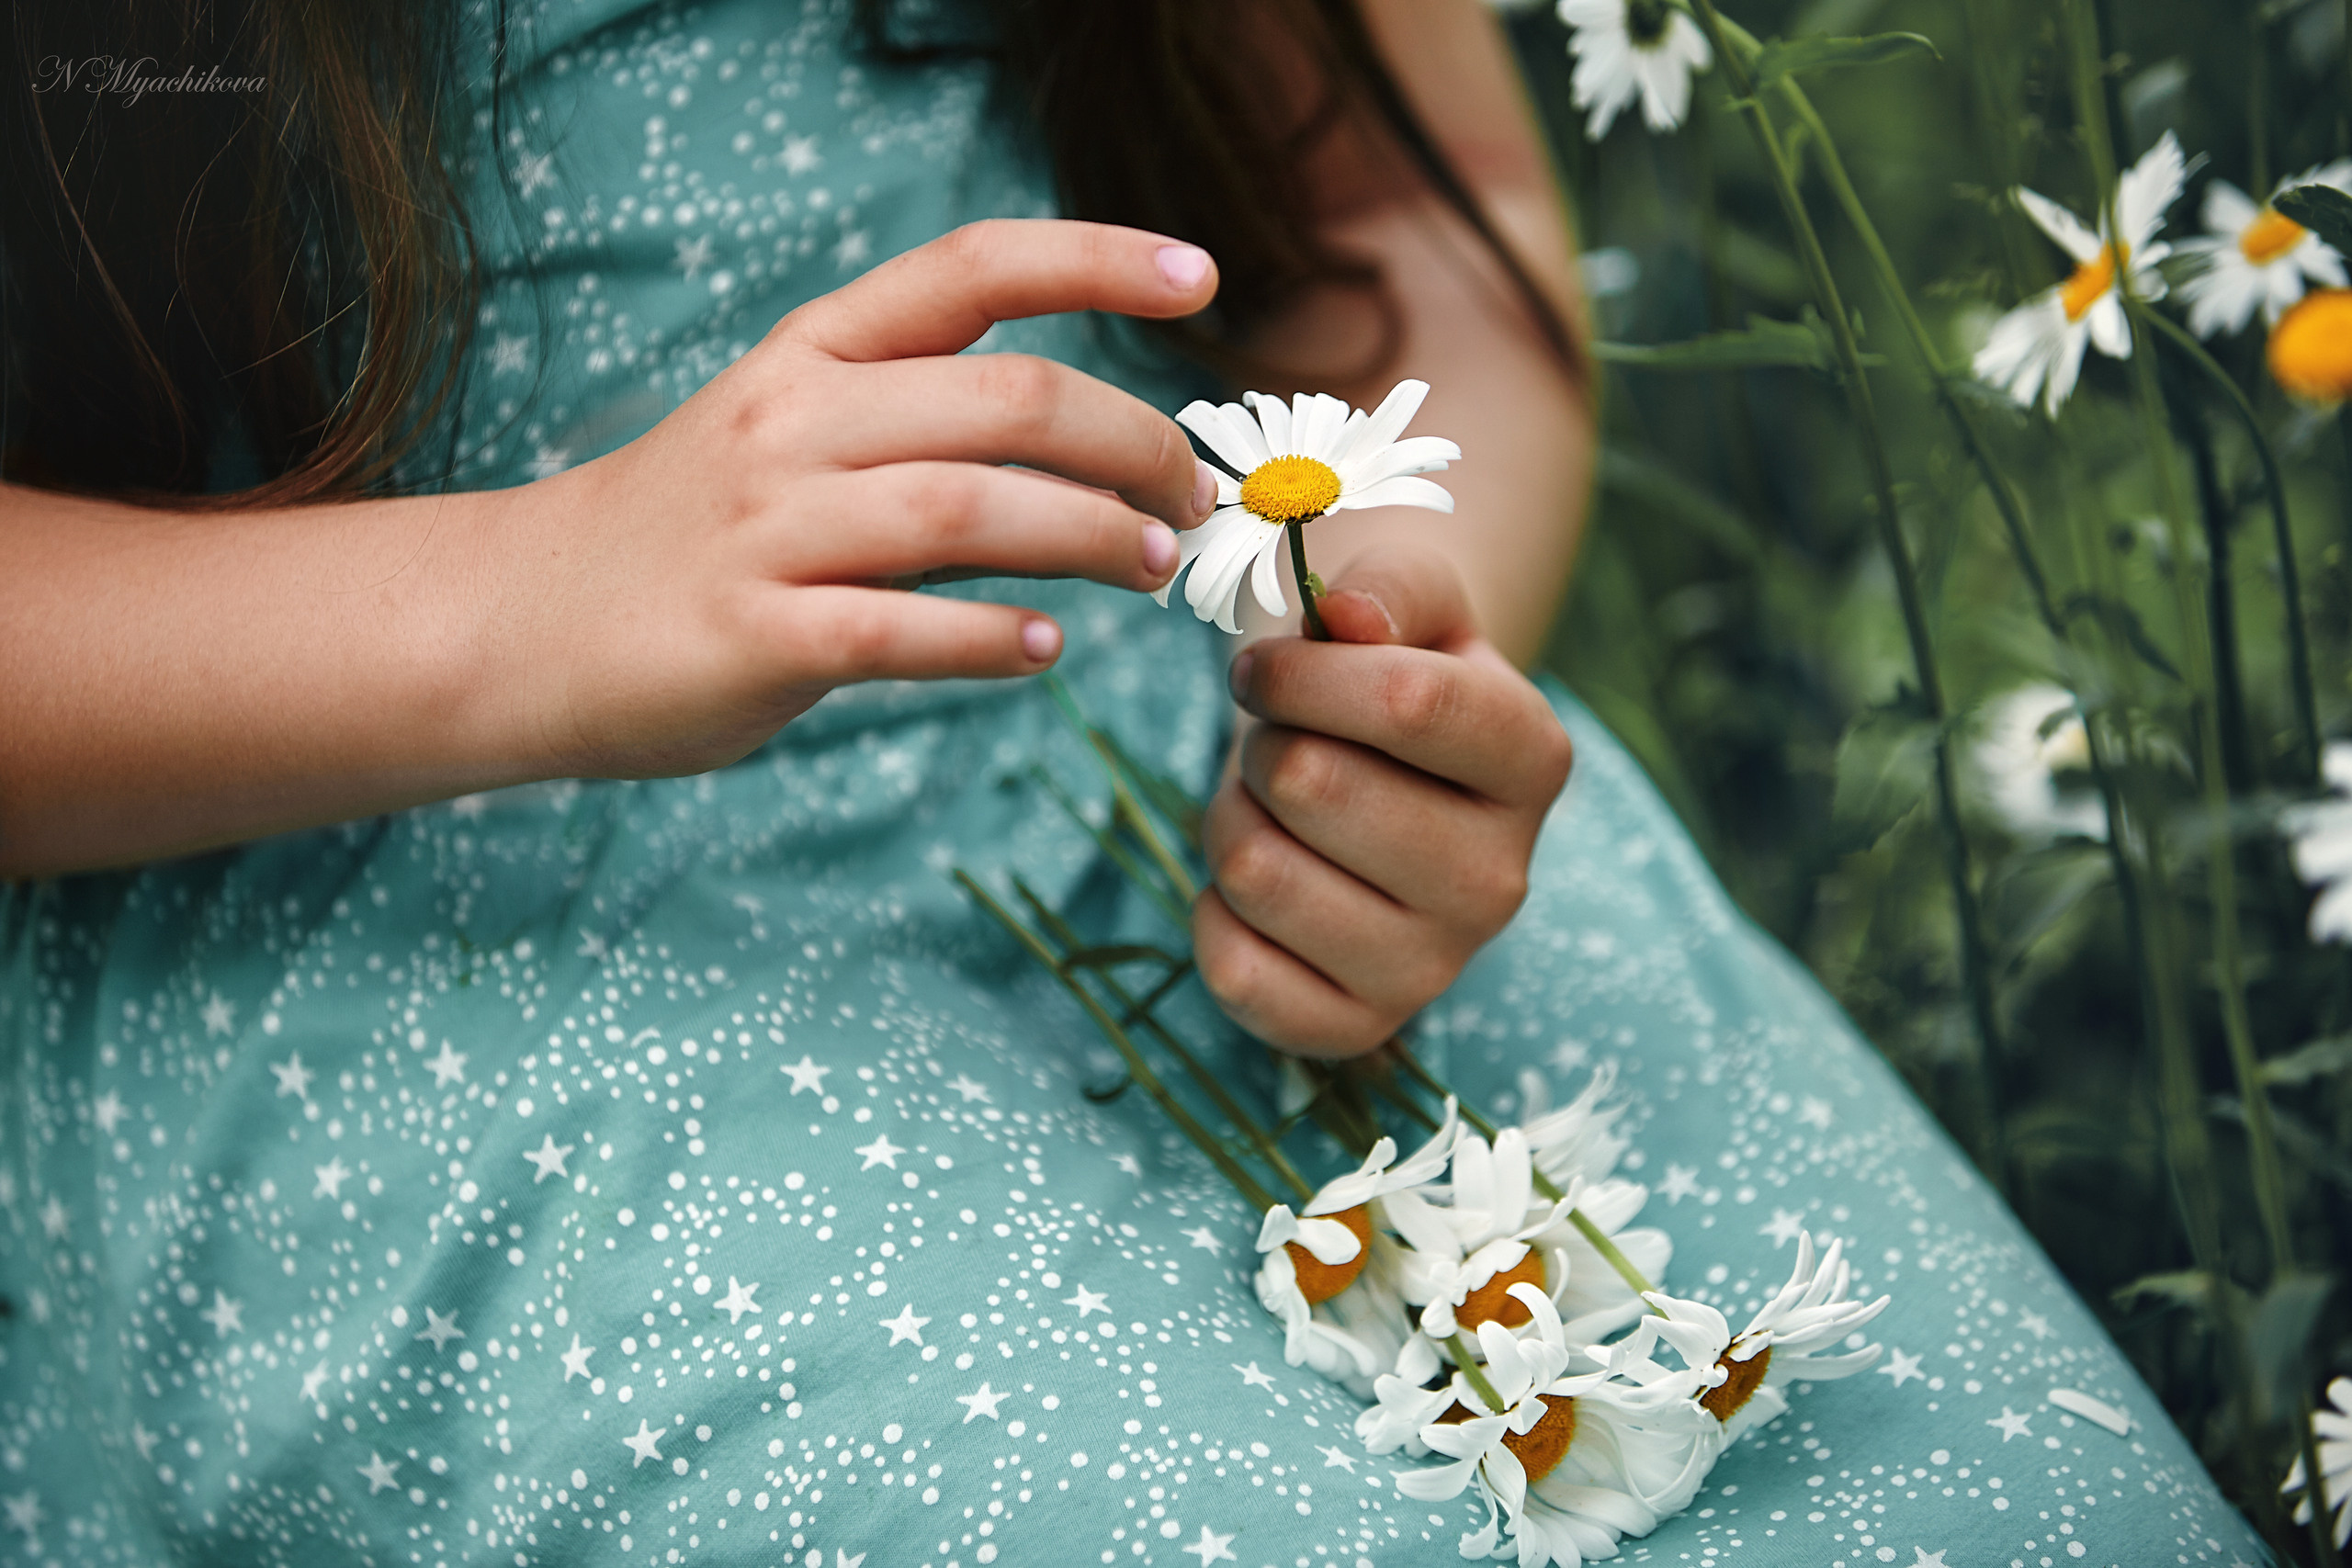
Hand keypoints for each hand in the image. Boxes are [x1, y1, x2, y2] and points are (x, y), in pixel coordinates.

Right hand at [482, 219, 1222, 778]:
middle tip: (1188, 500)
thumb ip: (924, 441)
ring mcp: (766, 528)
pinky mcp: (752, 635)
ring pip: (970, 508)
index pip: (970, 270)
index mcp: (813, 355)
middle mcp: (793, 421)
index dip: (1095, 260)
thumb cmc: (691, 536)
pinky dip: (987, 639)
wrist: (514, 623)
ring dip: (1089, 536)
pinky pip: (896, 629)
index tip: (1199, 276)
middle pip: (1009, 399)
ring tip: (1150, 565)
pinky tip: (1042, 650)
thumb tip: (1096, 472)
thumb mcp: (792, 444)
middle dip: (1133, 441)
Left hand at [1193, 544, 1573, 1057]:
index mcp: (1533, 758)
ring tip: (1266, 808)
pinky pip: (1234, 972)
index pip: (1406, 703)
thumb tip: (1347, 615)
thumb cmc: (1385, 679)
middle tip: (1277, 746)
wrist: (1382, 788)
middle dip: (1262, 743)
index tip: (1262, 668)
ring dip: (1228, 818)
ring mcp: (1435, 967)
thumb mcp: (1407, 605)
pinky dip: (1213, 913)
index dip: (1298, 673)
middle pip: (1312, 786)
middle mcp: (1502, 878)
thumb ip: (1387, 588)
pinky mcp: (1359, 1028)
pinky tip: (1258, 884)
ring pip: (1256, 873)